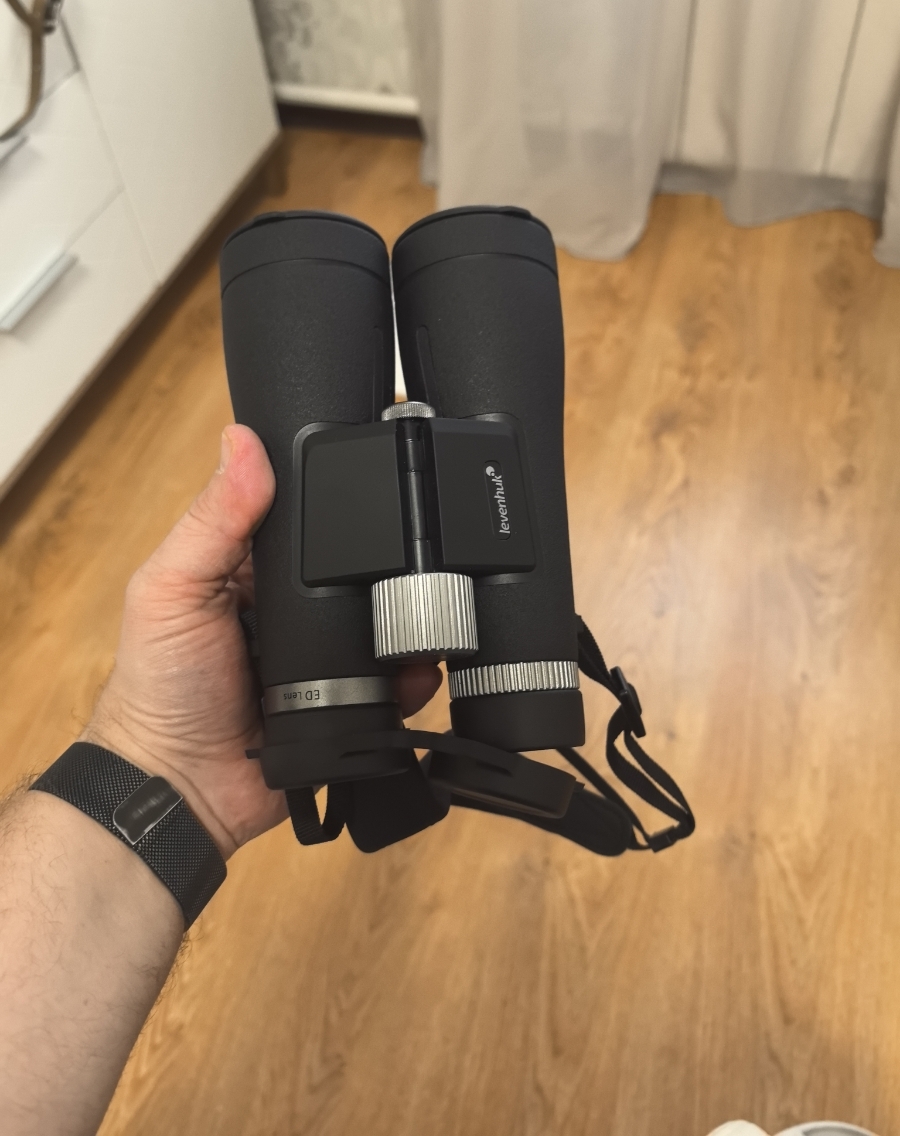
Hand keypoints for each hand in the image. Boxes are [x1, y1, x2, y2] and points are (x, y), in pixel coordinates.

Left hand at [84, 424, 440, 859]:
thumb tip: (241, 441)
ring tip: (428, 616)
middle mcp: (300, 601)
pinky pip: (401, 680)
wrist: (181, 788)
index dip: (342, 488)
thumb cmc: (159, 685)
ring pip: (392, 620)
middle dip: (394, 559)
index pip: (310, 509)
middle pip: (363, 563)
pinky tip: (423, 670)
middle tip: (424, 549)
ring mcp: (332, 652)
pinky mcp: (356, 700)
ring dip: (413, 617)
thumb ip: (212, 521)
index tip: (382, 463)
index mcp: (256, 562)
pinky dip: (418, 675)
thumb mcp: (173, 589)